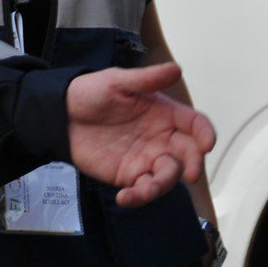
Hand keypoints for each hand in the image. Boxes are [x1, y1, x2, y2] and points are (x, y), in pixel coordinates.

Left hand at [66, 62, 215, 207]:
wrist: (61, 114)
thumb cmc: (91, 93)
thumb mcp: (116, 81)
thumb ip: (145, 79)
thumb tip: (176, 69)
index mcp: (164, 113)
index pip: (194, 124)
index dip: (205, 133)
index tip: (206, 144)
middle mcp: (161, 138)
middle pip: (188, 154)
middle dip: (193, 164)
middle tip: (191, 173)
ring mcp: (147, 158)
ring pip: (168, 176)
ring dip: (163, 185)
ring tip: (145, 188)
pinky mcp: (129, 175)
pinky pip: (142, 190)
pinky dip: (138, 197)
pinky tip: (124, 197)